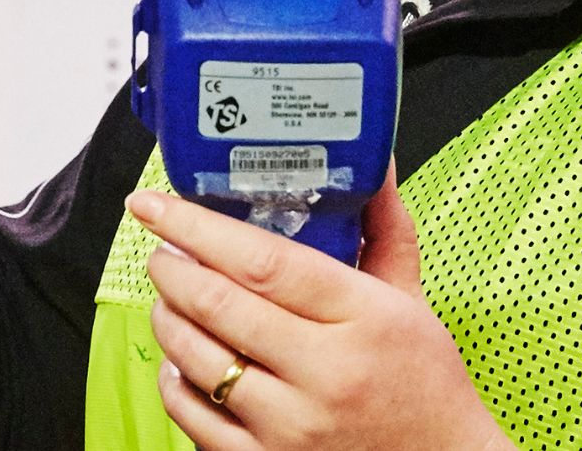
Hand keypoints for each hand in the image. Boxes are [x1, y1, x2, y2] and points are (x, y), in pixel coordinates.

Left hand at [126, 175, 512, 450]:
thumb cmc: (424, 381)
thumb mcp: (411, 298)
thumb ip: (384, 227)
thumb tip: (374, 159)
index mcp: (364, 318)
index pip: (262, 260)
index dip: (196, 226)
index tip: (157, 206)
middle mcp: (325, 372)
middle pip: (216, 303)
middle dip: (171, 268)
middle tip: (164, 251)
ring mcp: (292, 423)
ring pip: (193, 356)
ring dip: (167, 316)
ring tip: (172, 298)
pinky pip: (190, 413)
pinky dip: (173, 378)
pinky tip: (183, 359)